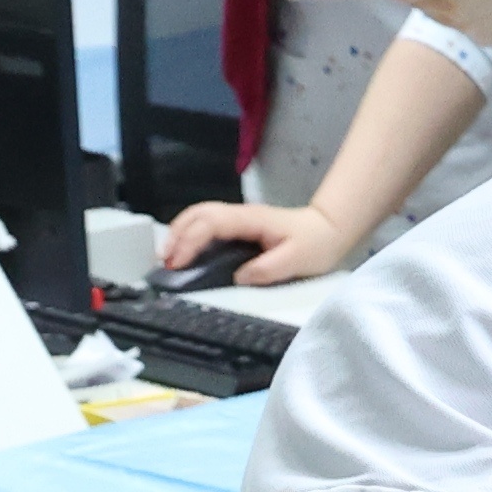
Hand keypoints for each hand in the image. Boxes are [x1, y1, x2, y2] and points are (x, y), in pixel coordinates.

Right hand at [156, 197, 353, 289]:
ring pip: (199, 215)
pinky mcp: (238, 226)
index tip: (178, 263)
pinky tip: (184, 252)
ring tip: (167, 258)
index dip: (190, 241)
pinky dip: (189, 234)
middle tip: (163, 261)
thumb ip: (269, 269)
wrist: (328, 230)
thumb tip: (239, 277)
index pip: (211, 223)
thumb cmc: (314, 244)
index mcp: (251, 219)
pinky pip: (207, 224)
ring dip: (179, 233)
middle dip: (176, 234)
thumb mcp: (297, 260)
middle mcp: (240, 214)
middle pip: (198, 213)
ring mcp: (238, 218)